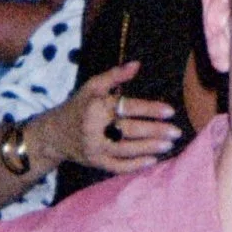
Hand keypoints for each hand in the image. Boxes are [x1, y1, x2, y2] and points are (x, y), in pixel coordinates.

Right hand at [43, 59, 180, 175]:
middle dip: (155, 132)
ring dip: (150, 148)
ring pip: (126, 150)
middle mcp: (94, 128)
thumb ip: (115, 75)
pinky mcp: (95, 163)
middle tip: (176, 132)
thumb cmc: (79, 106)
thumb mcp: (92, 86)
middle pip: (129, 130)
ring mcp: (94, 148)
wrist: (54, 134)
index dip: (150, 109)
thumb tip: (137, 64)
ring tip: (169, 144)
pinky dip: (136, 165)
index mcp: (96, 106)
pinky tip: (153, 161)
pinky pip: (118, 167)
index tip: (170, 111)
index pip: (127, 108)